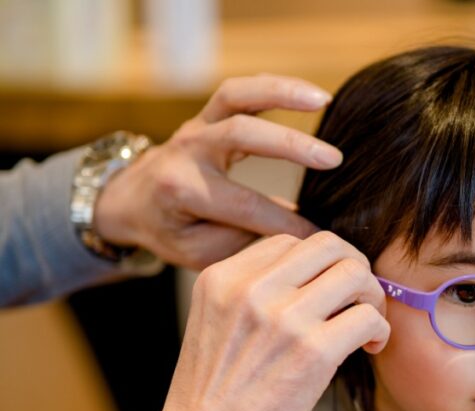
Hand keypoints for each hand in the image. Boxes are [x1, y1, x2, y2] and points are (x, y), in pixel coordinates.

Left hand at [93, 74, 342, 269]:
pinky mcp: (207, 114)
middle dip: (291, 146)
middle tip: (334, 160)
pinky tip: (313, 95)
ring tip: (324, 100)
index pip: (248, 206)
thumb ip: (244, 240)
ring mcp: (196, 126)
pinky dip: (276, 87)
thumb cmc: (172, 231)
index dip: (290, 223)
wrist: (132, 199)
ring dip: (282, 93)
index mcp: (183, 191)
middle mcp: (187, 151)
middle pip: (241, 135)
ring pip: (237, 96)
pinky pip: (240, 91)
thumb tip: (296, 232)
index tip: (322, 237)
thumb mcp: (200, 252)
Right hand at [126, 231, 388, 410]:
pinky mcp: (314, 351)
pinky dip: (379, 330)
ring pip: (356, 273)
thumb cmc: (211, 397)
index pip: (290, 240)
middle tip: (358, 301)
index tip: (329, 291)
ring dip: (372, 297)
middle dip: (354, 268)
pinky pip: (369, 317)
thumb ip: (250, 293)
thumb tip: (309, 278)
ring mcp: (284, 317)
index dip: (320, 263)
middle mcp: (252, 288)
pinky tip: (369, 348)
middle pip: (329, 245)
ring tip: (366, 325)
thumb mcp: (213, 322)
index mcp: (223, 277)